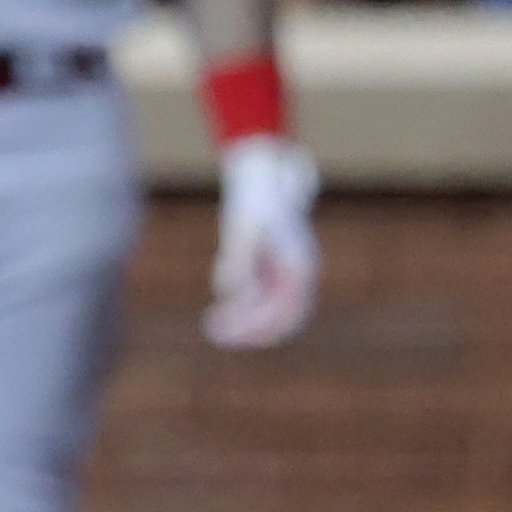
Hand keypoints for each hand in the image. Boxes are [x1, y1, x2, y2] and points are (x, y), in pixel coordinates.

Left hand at [206, 131, 319, 349]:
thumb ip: (236, 260)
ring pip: (272, 310)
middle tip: (216, 335)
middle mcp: (297, 273)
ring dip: (246, 323)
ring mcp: (287, 271)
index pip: (285, 311)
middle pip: (281, 317)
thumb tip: (227, 291)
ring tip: (214, 326)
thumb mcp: (241, 229)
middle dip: (252, 331)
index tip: (230, 333)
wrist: (262, 176)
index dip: (259, 327)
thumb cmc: (253, 201)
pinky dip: (244, 308)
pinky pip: (262, 298)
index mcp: (297, 266)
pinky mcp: (273, 268)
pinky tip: (221, 309)